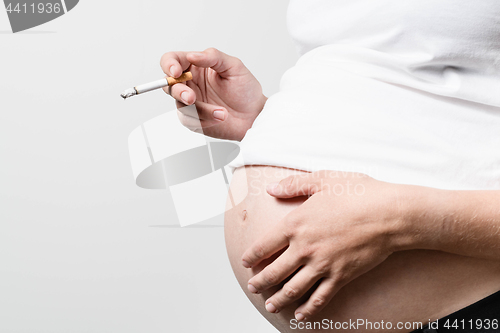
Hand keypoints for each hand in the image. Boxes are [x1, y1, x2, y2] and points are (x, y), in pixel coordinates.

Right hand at [160, 48, 266, 140]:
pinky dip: (205, 120)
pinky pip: (189, 120)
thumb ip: (214, 57)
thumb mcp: (234, 67)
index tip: (176, 72)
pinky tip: (219, 117)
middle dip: (178, 91)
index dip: (169, 65)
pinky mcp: (194, 120)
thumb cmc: (246, 90)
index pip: (172, 60)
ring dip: (200, 110)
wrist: (254, 116)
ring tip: (222, 112)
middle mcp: (190, 84)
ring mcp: (191, 103)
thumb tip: (193, 55)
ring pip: (180, 105)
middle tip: (191, 97)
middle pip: (169, 84)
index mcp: (196, 66)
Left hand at [241, 171, 408, 320]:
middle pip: (274, 271)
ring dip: (278, 299)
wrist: (390, 214)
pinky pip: (320, 298)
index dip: (251, 256)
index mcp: (295, 224)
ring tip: (270, 304)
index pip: (264, 245)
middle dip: (260, 282)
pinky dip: (308, 309)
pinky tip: (301, 314)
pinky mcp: (341, 277)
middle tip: (253, 287)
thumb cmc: (358, 194)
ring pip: (293, 289)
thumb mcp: (322, 179)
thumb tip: (271, 188)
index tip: (246, 262)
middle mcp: (304, 248)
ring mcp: (322, 265)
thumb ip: (293, 185)